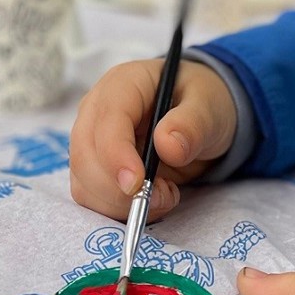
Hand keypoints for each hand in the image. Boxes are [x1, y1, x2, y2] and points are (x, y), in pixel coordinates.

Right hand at [69, 59, 236, 220]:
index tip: (137, 184)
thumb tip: (167, 146)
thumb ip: (193, 124)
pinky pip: (92, 198)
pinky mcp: (93, 168)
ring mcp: (90, 141)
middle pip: (85, 155)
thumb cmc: (200, 103)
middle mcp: (96, 111)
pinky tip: (152, 200)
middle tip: (164, 195)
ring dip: (121, 203)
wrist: (198, 118)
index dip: (116, 155)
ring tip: (165, 194)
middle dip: (118, 189)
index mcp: (122, 84)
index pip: (106, 120)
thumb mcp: (209, 106)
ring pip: (84, 183)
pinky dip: (119, 210)